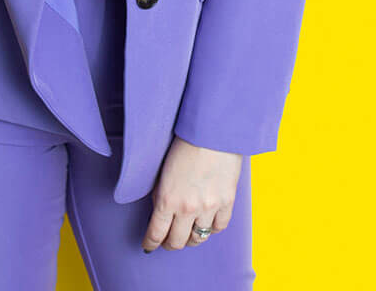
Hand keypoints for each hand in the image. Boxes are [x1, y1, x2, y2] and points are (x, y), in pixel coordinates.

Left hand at [141, 135, 242, 251]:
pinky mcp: (226, 202)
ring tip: (187, 234)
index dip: (150, 243)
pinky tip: (207, 223)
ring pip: (198, 238)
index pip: (156, 233)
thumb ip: (161, 193)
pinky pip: (218, 227)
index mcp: (166, 198)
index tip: (148, 246)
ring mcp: (208, 206)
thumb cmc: (183, 142)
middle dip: (170, 244)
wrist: (211, 129)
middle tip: (168, 241)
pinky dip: (211, 228)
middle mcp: (186, 208)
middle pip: (177, 242)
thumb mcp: (163, 170)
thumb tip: (159, 212)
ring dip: (191, 238)